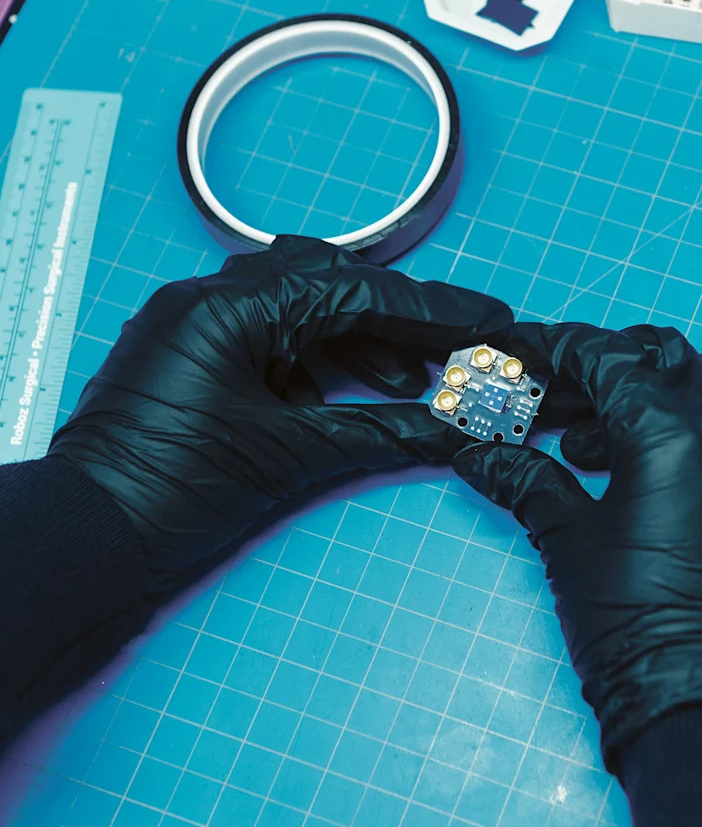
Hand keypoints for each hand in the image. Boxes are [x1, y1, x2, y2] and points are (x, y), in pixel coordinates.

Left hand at [51, 237, 510, 590]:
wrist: (86, 542)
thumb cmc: (169, 495)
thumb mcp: (289, 457)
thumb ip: (380, 432)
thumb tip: (455, 430)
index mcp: (232, 305)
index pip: (356, 292)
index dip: (432, 311)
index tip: (488, 319)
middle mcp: (208, 296)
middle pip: (329, 284)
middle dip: (395, 320)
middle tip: (453, 350)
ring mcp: (192, 321)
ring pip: (297, 305)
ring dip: (354, 340)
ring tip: (401, 384)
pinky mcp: (187, 353)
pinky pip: (264, 334)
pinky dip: (309, 359)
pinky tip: (337, 396)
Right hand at [454, 322, 701, 771]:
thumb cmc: (637, 631)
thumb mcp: (567, 543)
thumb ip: (526, 480)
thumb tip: (479, 453)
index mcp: (673, 434)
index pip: (609, 358)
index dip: (556, 350)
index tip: (520, 355)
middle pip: (669, 359)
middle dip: (610, 365)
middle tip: (560, 399)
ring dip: (655, 399)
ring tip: (596, 448)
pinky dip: (693, 441)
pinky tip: (652, 483)